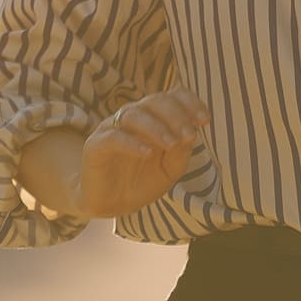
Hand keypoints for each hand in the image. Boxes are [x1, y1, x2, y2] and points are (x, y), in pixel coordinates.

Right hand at [75, 87, 210, 219]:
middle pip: (156, 100)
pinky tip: (147, 153)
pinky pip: (114, 137)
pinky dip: (132, 143)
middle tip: (189, 135)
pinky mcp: (96, 145)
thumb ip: (181, 151)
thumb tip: (191, 133)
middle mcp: (134, 116)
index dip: (190, 103)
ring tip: (171, 144)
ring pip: (135, 115)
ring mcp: (113, 127)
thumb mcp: (170, 169)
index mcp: (154, 117)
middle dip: (176, 116)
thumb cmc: (143, 181)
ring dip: (157, 127)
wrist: (113, 204)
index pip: (173, 96)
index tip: (205, 120)